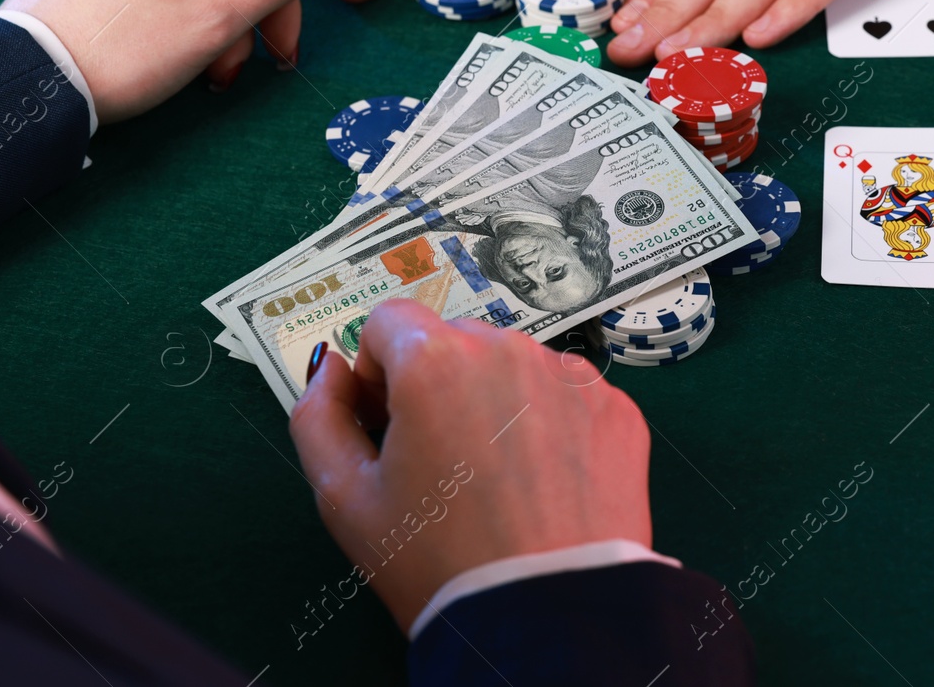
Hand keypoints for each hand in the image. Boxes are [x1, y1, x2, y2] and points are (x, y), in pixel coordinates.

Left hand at [0, 0, 329, 122]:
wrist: (26, 84)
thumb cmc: (121, 54)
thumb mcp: (213, 23)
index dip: (281, 4)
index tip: (282, 55)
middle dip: (233, 22)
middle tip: (227, 74)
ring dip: (199, 25)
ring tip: (191, 72)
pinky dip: (158, 17)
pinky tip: (150, 51)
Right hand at [288, 300, 651, 632]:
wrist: (544, 614)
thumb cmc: (437, 560)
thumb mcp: (344, 497)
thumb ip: (318, 415)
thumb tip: (331, 368)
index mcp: (436, 359)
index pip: (389, 320)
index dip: (377, 370)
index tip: (387, 421)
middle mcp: (509, 349)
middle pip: (455, 340)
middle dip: (438, 383)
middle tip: (440, 459)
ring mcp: (570, 377)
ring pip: (514, 366)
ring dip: (496, 400)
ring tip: (495, 477)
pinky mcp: (615, 408)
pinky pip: (566, 396)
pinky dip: (549, 424)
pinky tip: (542, 482)